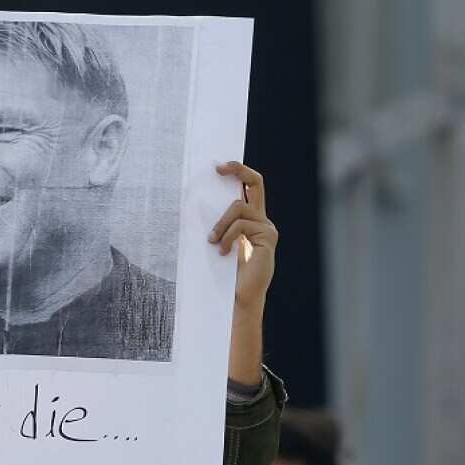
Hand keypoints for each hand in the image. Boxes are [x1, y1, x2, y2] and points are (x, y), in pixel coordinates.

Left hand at [211, 162, 277, 310]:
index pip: (250, 187)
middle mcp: (262, 219)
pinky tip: (223, 252)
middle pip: (256, 182)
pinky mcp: (268, 237)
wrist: (238, 297)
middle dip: (238, 170)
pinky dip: (227, 236)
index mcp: (250, 219)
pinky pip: (241, 225)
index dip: (238, 172)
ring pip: (238, 207)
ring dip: (220, 223)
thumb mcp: (218, 241)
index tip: (218, 167)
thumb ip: (217, 224)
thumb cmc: (224, 272)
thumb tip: (196, 202)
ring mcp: (266, 227)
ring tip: (213, 242)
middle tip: (219, 168)